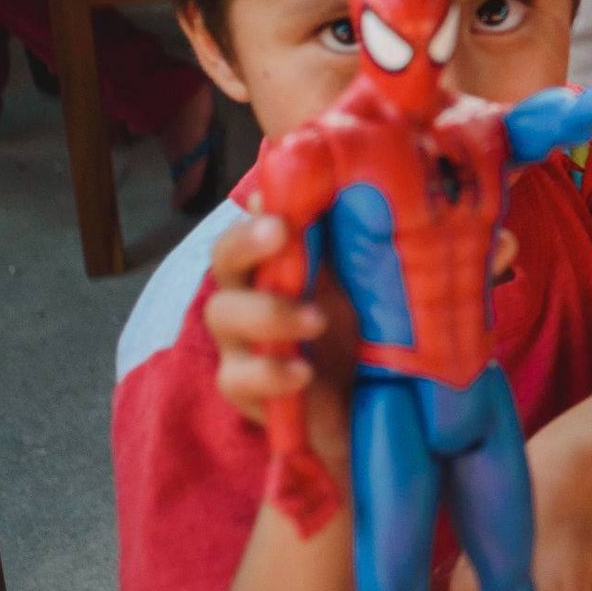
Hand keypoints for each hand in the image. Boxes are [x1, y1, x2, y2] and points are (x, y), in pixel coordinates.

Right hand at [202, 212, 359, 465]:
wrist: (367, 405)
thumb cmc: (362, 330)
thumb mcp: (367, 280)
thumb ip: (359, 237)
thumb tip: (361, 185)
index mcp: (280, 259)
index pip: (258, 219)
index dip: (262, 206)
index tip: (281, 199)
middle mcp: (252, 291)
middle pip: (225, 257)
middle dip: (246, 240)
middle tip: (282, 231)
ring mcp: (242, 339)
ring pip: (223, 313)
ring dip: (268, 310)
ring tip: (317, 319)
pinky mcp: (246, 388)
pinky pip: (237, 377)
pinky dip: (269, 372)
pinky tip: (304, 372)